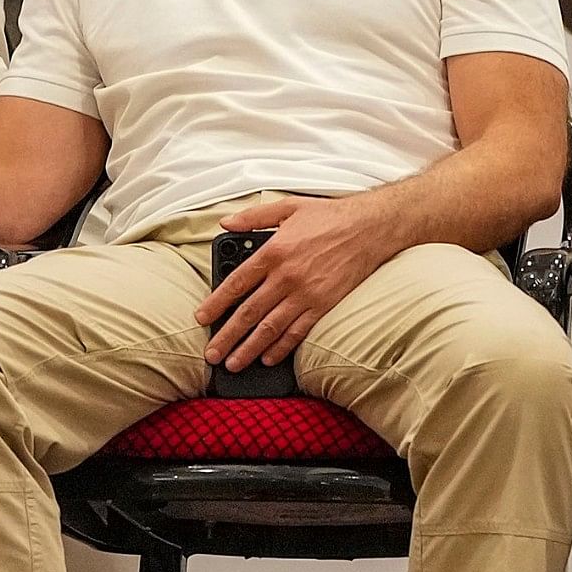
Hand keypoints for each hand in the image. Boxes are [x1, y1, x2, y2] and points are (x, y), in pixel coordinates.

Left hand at [196, 195, 409, 370]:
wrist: (370, 227)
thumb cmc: (329, 216)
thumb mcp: (287, 207)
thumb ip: (253, 217)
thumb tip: (225, 222)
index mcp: (273, 251)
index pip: (236, 283)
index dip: (216, 303)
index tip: (201, 318)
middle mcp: (286, 276)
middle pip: (249, 313)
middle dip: (227, 336)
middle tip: (212, 353)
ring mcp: (305, 294)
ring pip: (270, 328)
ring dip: (249, 349)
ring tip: (234, 363)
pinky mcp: (323, 305)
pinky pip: (298, 332)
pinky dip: (282, 347)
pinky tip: (268, 358)